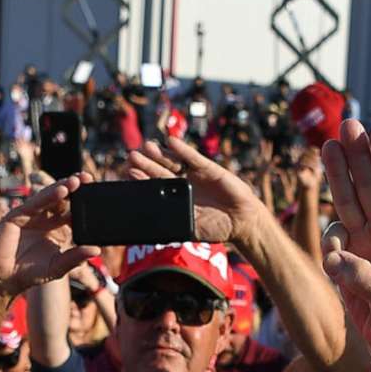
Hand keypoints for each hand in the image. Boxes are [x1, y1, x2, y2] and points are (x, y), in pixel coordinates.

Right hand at [0, 176, 93, 298]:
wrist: (3, 278)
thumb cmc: (29, 273)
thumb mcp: (58, 266)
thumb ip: (75, 258)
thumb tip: (96, 250)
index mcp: (58, 229)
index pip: (73, 211)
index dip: (83, 202)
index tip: (97, 195)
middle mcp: (46, 219)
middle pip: (63, 199)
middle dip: (75, 188)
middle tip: (89, 178)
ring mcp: (32, 215)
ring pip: (49, 197)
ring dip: (63, 187)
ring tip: (77, 180)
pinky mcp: (18, 215)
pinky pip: (35, 203)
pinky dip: (48, 195)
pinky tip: (61, 190)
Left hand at [124, 138, 275, 257]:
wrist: (241, 222)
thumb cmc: (216, 228)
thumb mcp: (190, 229)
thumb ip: (174, 224)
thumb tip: (151, 226)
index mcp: (174, 199)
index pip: (154, 186)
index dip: (142, 179)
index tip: (129, 172)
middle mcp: (181, 184)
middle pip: (160, 170)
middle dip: (146, 163)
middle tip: (132, 155)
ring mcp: (194, 174)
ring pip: (174, 161)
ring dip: (161, 154)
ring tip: (148, 147)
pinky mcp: (208, 168)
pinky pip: (193, 157)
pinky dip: (182, 149)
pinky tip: (171, 142)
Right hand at [319, 120, 370, 357]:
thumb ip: (363, 278)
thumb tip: (332, 260)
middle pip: (370, 185)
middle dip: (359, 154)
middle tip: (348, 124)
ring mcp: (370, 241)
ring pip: (351, 199)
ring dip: (341, 173)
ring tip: (330, 144)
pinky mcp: (352, 256)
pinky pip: (335, 235)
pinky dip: (330, 236)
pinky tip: (335, 256)